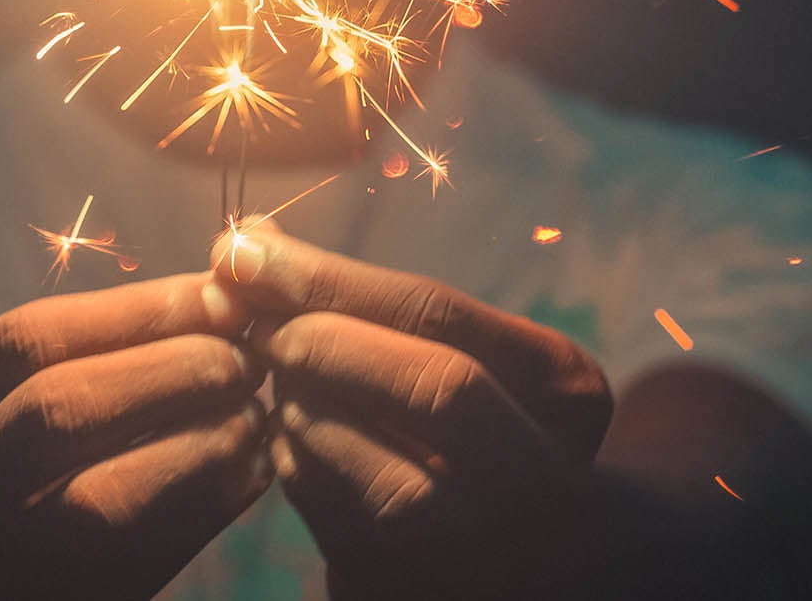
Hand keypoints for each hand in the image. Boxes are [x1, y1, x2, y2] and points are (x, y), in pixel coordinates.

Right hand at [0, 273, 270, 599]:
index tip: (220, 293)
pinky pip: (138, 566)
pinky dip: (204, 509)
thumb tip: (213, 294)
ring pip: (101, 497)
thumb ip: (72, 358)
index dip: (138, 310)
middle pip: (58, 408)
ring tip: (256, 408)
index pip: (27, 340)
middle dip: (175, 368)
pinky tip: (247, 471)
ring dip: (203, 441)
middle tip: (252, 351)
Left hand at [213, 222, 612, 599]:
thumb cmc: (475, 421)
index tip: (243, 249)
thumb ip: (373, 304)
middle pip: (435, 387)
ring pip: (377, 465)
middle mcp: (548, 479)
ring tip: (271, 371)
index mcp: (568, 392)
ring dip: (298, 406)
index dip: (328, 278)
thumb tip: (249, 245)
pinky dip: (296, 465)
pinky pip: (337, 521)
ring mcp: (490, 550)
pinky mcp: (415, 590)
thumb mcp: (468, 354)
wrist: (530, 552)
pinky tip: (285, 433)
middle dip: (322, 340)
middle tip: (248, 316)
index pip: (440, 315)